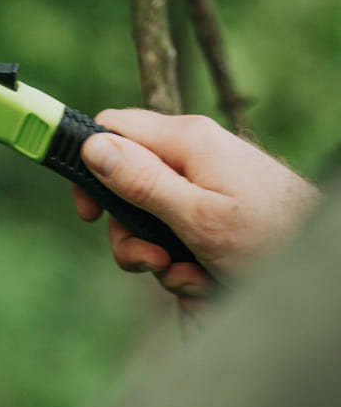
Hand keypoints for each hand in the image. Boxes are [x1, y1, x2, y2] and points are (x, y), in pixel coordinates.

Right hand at [72, 110, 318, 303]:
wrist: (322, 264)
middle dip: (129, 232)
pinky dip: (183, 259)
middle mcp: (194, 152)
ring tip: (190, 278)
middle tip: (150, 261)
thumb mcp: (195, 216)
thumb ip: (142, 181)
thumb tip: (91, 146)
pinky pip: (178, 228)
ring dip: (158, 254)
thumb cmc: (271, 237)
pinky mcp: (217, 204)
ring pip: (150, 213)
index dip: (89, 167)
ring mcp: (207, 179)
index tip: (88, 213)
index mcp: (186, 140)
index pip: (111, 128)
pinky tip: (206, 278)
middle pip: (127, 182)